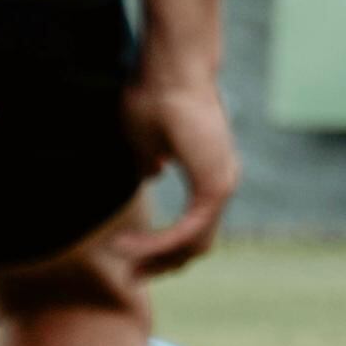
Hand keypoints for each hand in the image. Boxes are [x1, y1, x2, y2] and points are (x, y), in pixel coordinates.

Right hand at [104, 63, 237, 277]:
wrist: (171, 69)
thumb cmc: (155, 94)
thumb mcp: (145, 139)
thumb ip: (148, 160)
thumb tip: (150, 174)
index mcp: (211, 172)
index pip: (195, 226)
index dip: (165, 247)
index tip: (132, 254)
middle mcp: (222, 181)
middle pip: (197, 244)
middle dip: (163, 264)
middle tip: (131, 276)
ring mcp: (222, 184)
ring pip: (193, 243)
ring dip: (157, 257)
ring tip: (123, 259)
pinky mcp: (214, 185)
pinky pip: (187, 231)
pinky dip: (159, 242)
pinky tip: (130, 246)